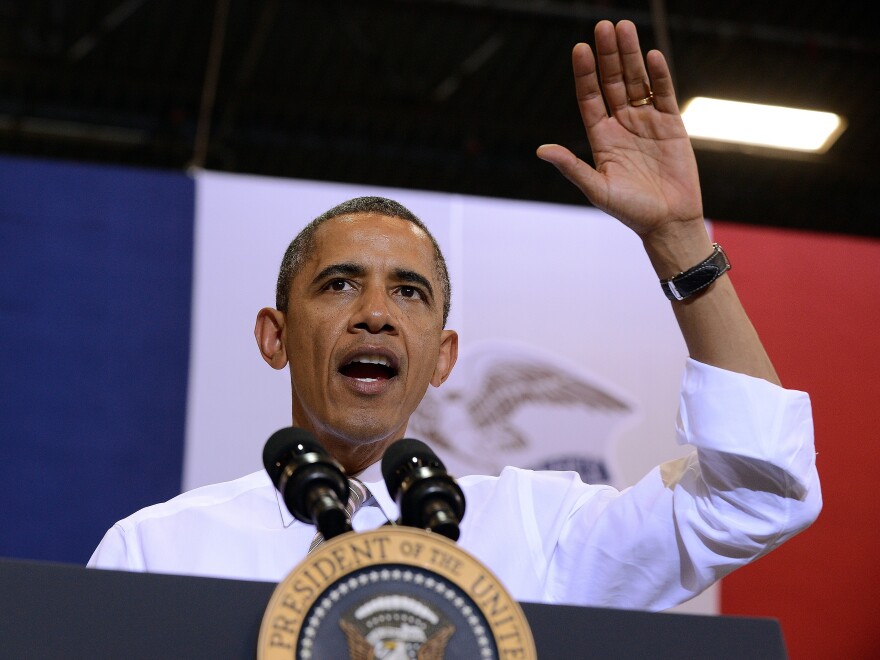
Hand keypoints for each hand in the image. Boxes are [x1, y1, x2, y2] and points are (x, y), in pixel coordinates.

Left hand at [537, 20, 703, 242]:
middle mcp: (622, 125)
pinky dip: (659, 74)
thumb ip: (571, 167)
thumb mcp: (596, 189)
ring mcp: (647, 122)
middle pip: (613, 82)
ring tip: (624, 28)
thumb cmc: (630, 211)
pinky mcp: (671, 125)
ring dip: (631, 56)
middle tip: (604, 26)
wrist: (668, 222)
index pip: (590, 98)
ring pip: (637, 81)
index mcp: (601, 138)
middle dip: (608, 55)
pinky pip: (664, 93)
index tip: (580, 49)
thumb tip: (541, 150)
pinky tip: (651, 55)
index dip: (585, 74)